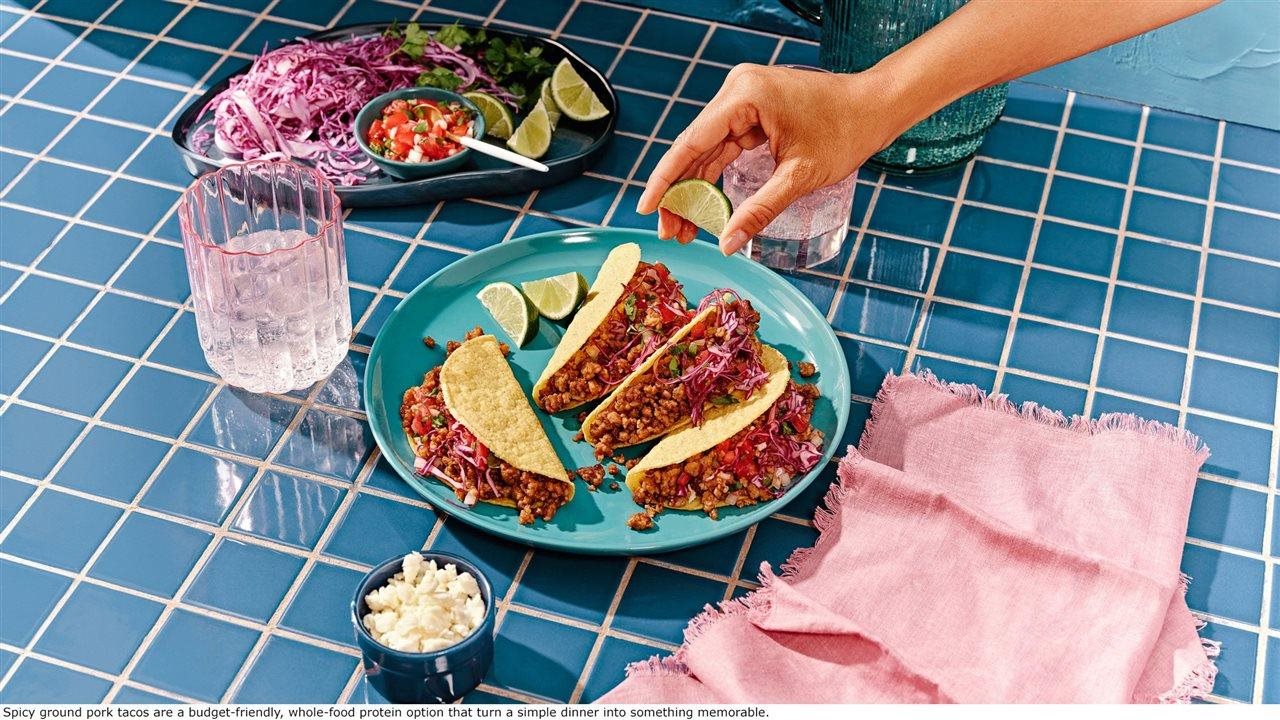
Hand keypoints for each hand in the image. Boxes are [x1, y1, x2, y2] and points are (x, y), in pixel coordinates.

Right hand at [637, 64, 906, 254]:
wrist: (876, 106)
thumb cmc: (846, 131)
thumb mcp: (799, 177)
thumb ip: (759, 210)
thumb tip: (726, 244)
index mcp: (744, 96)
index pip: (692, 142)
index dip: (666, 180)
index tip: (647, 209)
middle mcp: (737, 90)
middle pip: (695, 148)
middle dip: (681, 193)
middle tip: (670, 232)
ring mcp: (743, 97)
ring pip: (707, 150)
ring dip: (695, 187)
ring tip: (683, 227)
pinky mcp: (752, 109)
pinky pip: (725, 146)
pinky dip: (715, 175)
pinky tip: (704, 205)